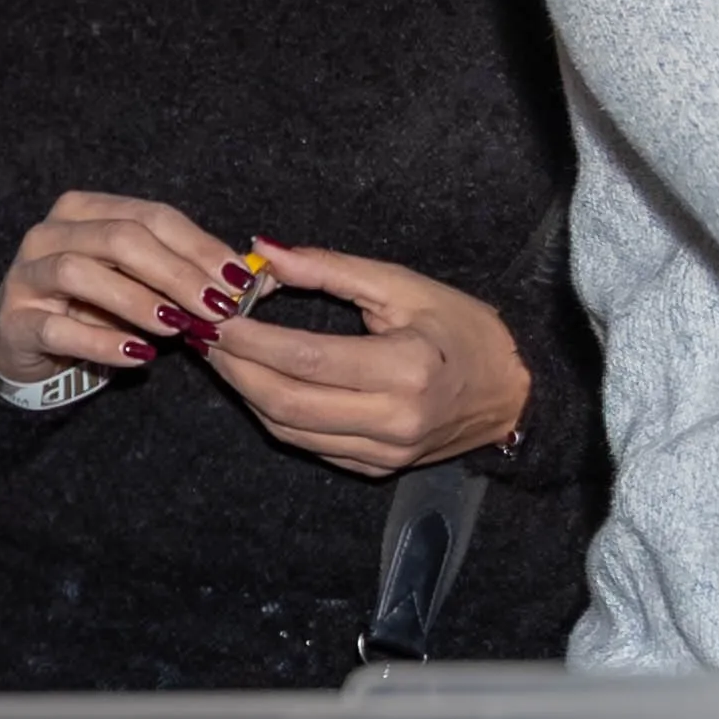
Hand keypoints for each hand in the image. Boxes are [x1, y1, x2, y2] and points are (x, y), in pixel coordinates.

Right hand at [0, 191, 248, 382]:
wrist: (25, 336)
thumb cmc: (94, 302)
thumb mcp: (144, 280)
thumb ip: (196, 274)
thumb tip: (263, 277)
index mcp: (85, 210)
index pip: (150, 216)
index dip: (199, 246)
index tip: (239, 280)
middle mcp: (50, 233)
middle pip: (119, 239)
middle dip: (176, 273)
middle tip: (217, 307)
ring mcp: (26, 276)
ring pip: (79, 273)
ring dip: (137, 301)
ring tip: (177, 328)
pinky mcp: (14, 321)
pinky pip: (58, 329)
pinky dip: (102, 343)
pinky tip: (139, 357)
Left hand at [203, 241, 531, 476]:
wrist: (513, 394)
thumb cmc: (462, 329)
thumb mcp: (403, 287)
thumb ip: (329, 270)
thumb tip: (264, 251)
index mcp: (407, 369)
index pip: (305, 359)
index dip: (250, 340)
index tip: (214, 316)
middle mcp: (395, 419)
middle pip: (285, 402)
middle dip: (234, 368)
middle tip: (204, 335)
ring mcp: (385, 452)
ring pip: (288, 429)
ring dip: (245, 392)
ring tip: (222, 355)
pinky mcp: (377, 468)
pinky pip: (308, 444)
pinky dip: (274, 413)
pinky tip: (257, 381)